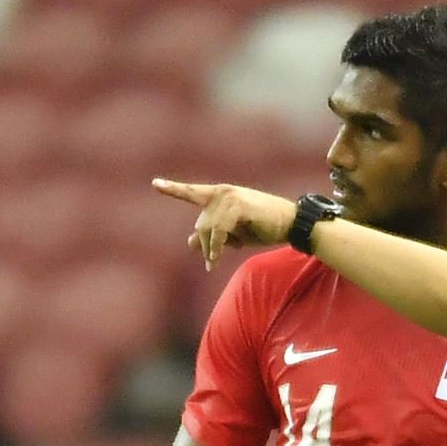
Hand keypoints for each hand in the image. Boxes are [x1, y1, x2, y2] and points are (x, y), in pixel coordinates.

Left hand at [152, 179, 296, 269]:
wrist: (291, 224)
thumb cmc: (264, 227)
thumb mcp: (235, 233)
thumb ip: (213, 235)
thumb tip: (190, 242)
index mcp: (221, 194)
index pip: (193, 192)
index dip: (173, 189)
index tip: (155, 184)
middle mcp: (223, 192)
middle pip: (201, 223)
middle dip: (205, 245)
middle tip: (211, 262)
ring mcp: (230, 197)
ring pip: (208, 229)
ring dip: (211, 249)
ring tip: (214, 262)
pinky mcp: (238, 207)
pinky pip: (219, 231)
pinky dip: (217, 247)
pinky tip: (217, 258)